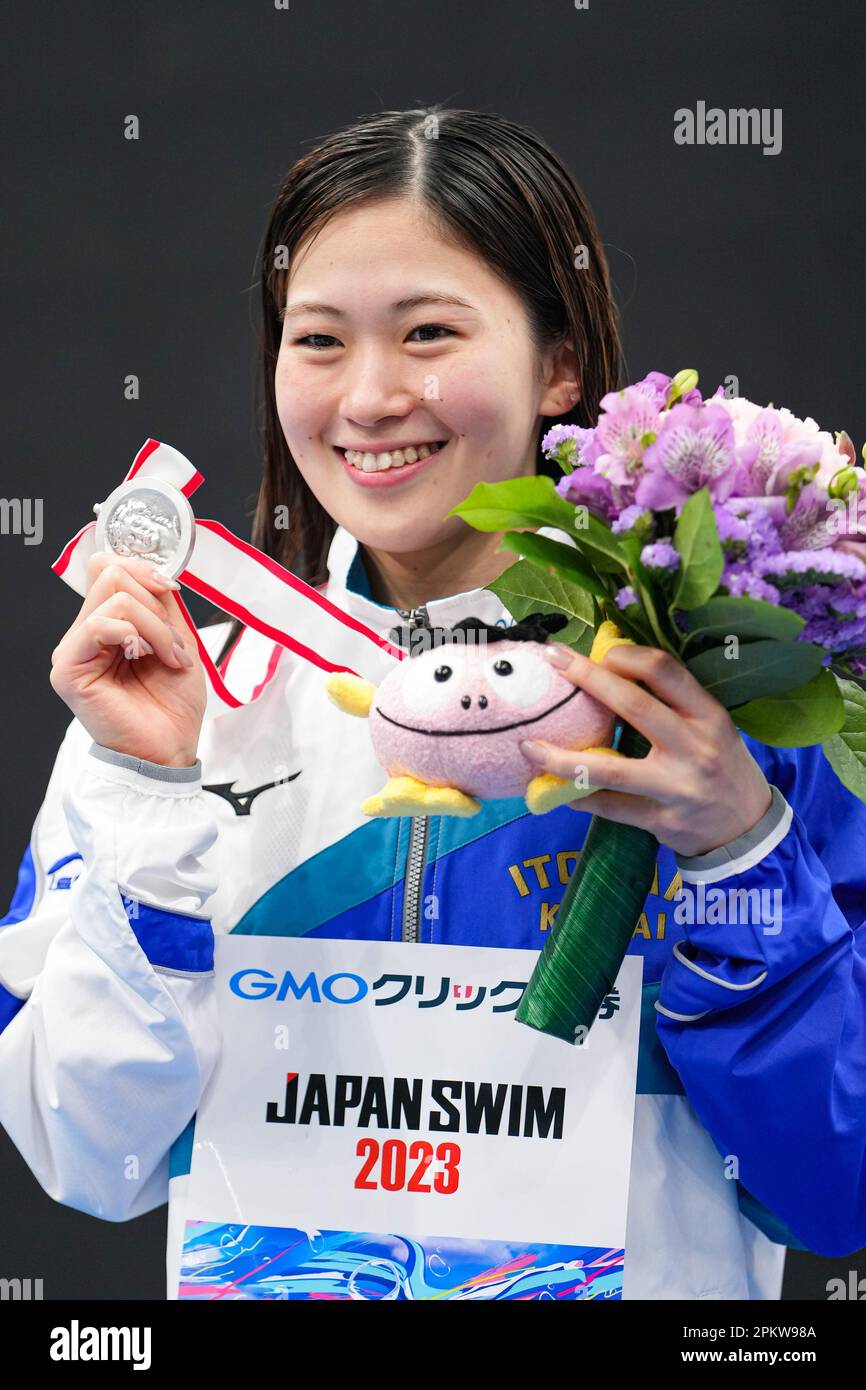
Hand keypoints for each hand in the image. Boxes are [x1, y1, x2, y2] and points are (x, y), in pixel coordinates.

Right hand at [49, 553, 206, 766]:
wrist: (171, 747)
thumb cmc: (173, 704)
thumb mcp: (176, 638)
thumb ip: (160, 603)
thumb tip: (153, 571)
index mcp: (108, 624)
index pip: (109, 568)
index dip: (144, 570)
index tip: (172, 592)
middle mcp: (86, 633)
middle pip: (111, 574)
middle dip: (155, 604)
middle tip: (173, 644)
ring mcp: (74, 650)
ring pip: (113, 597)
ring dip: (155, 626)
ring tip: (168, 658)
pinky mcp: (68, 669)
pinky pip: (99, 624)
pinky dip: (134, 634)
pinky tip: (145, 658)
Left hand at [520, 642, 771, 857]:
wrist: (748, 830)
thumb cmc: (720, 765)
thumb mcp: (711, 726)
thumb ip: (670, 701)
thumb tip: (610, 663)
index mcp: (708, 715)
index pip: (665, 671)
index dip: (626, 654)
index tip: (598, 651)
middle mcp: (694, 748)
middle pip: (634, 705)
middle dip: (587, 678)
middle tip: (553, 660)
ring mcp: (677, 788)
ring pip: (609, 770)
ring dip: (562, 759)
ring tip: (529, 746)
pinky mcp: (661, 821)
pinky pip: (609, 808)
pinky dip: (579, 797)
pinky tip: (555, 789)